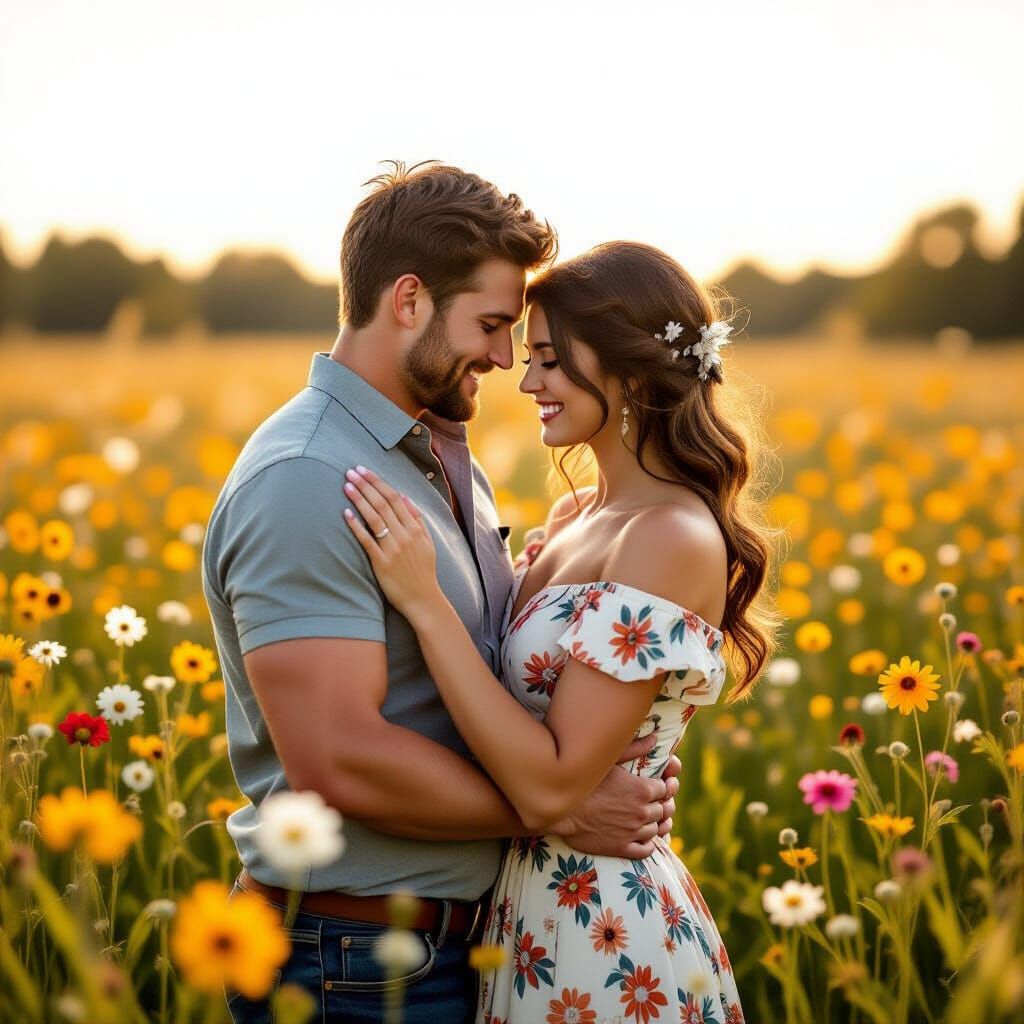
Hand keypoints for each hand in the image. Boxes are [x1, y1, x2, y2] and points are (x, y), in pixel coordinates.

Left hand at [343, 466, 441, 620]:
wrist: (423, 598)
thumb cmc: (424, 571)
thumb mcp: (428, 542)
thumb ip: (418, 519)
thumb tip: (405, 497)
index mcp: (415, 528)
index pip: (394, 498)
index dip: (378, 482)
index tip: (364, 470)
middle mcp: (404, 535)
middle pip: (383, 503)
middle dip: (366, 485)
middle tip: (351, 471)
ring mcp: (393, 548)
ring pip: (374, 518)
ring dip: (360, 499)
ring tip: (347, 486)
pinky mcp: (381, 562)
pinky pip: (367, 540)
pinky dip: (356, 526)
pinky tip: (346, 514)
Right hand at [549, 732, 677, 858]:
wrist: (561, 809)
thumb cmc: (583, 781)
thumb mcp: (608, 759)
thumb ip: (634, 748)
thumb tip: (655, 739)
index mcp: (642, 789)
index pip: (665, 789)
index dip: (664, 786)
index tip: (660, 784)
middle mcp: (641, 812)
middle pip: (663, 810)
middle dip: (661, 804)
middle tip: (655, 802)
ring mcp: (633, 832)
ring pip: (656, 830)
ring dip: (655, 823)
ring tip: (648, 818)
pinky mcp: (622, 848)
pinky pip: (646, 850)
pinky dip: (648, 843)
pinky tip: (641, 836)